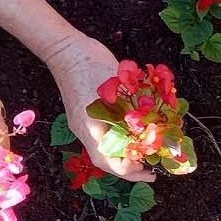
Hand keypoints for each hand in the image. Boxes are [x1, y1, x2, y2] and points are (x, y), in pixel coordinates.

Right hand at [44, 34, 154, 181]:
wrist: (68, 50)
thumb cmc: (91, 65)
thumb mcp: (117, 87)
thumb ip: (132, 110)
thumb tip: (153, 130)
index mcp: (91, 128)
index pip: (109, 161)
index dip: (130, 170)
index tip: (149, 170)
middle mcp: (85, 130)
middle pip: (106, 160)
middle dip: (129, 168)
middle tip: (150, 169)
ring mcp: (83, 123)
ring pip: (104, 149)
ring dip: (124, 156)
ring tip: (143, 156)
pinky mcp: (85, 115)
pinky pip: (102, 135)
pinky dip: (119, 141)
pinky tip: (132, 136)